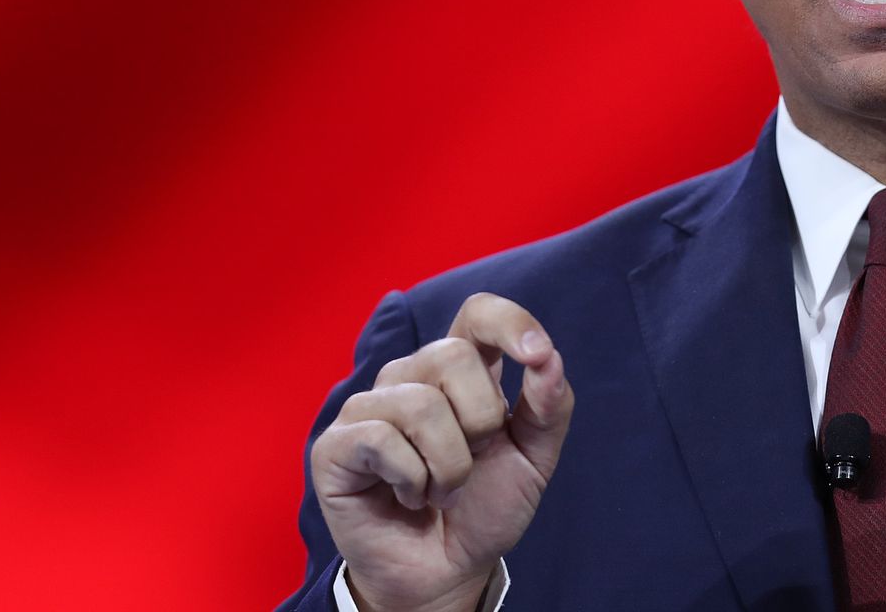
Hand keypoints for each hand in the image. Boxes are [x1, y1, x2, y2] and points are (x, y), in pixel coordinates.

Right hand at [310, 293, 572, 611]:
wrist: (447, 570)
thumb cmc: (484, 507)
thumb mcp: (534, 459)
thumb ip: (549, 407)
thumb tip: (549, 359)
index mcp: (460, 371)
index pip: (478, 313)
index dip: (509, 322)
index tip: (537, 355)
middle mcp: (410, 376)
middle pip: (453, 356)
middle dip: (481, 422)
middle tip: (472, 463)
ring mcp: (369, 407)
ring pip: (421, 405)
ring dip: (449, 466)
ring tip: (441, 490)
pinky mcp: (336, 444)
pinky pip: (383, 441)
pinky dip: (412, 481)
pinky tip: (408, 497)